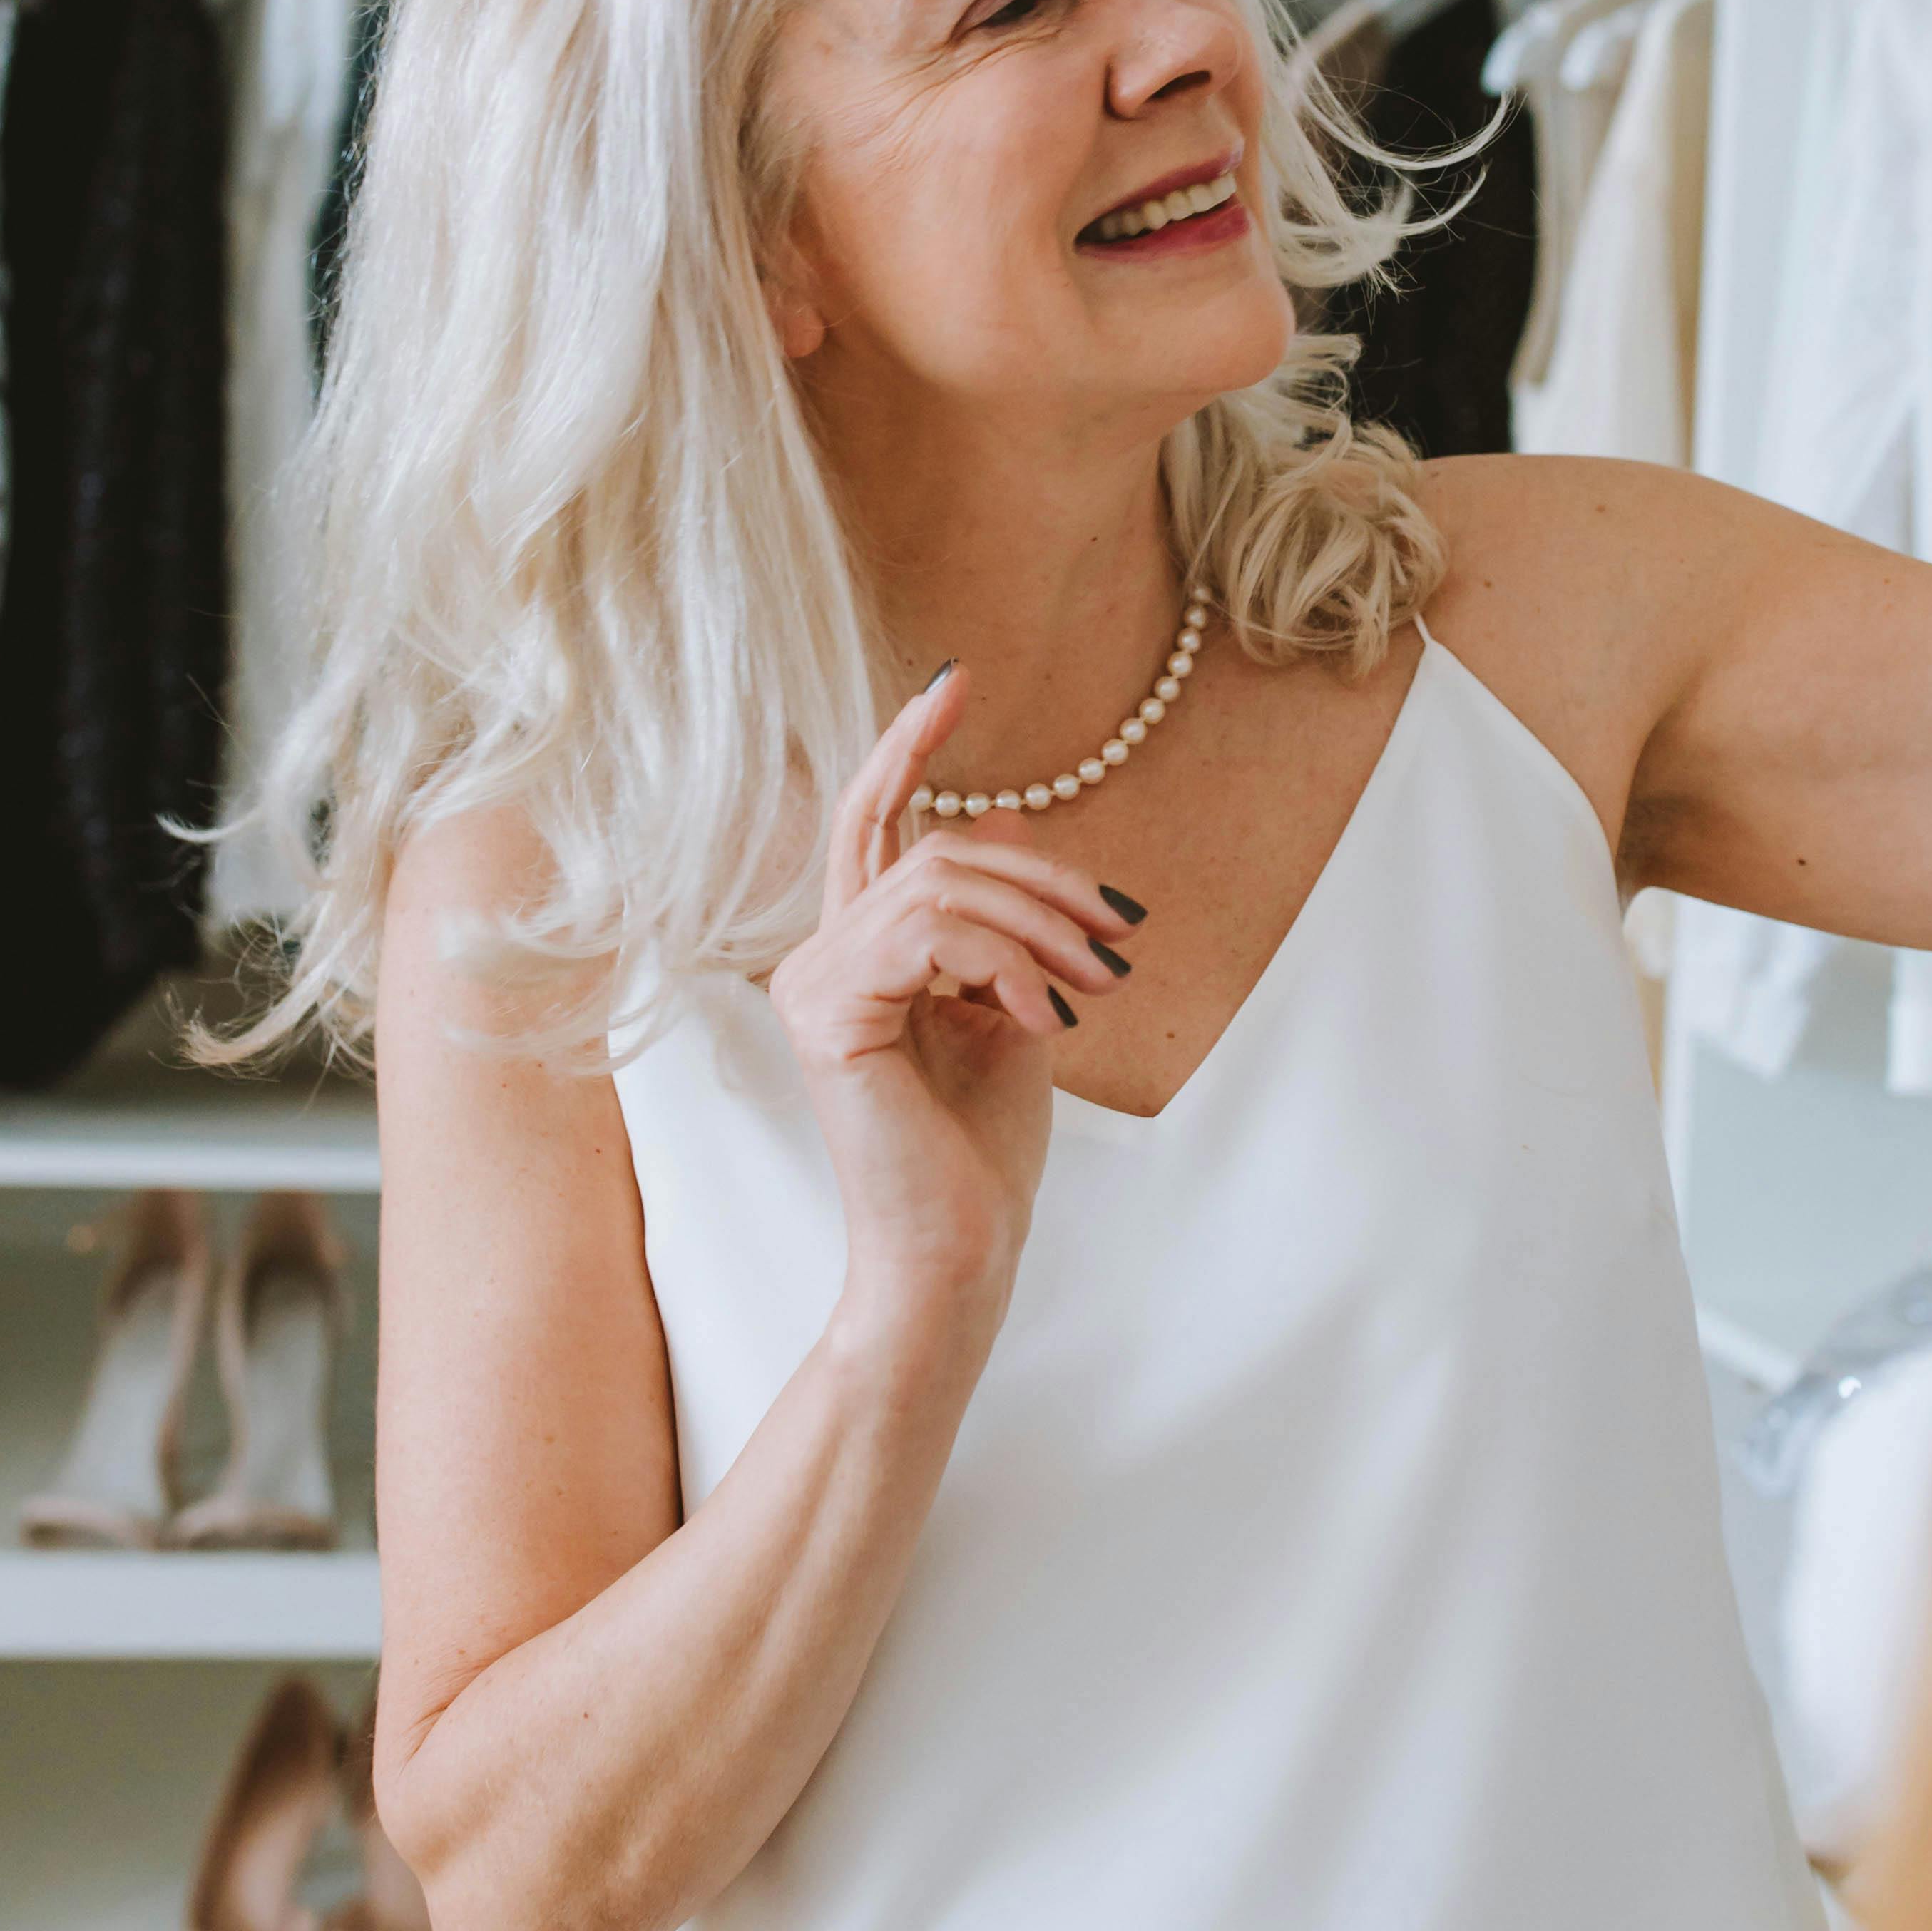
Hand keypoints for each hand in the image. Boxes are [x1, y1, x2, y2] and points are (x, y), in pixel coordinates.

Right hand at [767, 668, 1139, 1327]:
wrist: (959, 1251)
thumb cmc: (981, 1152)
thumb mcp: (1012, 1008)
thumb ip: (1001, 925)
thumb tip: (1004, 822)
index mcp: (857, 954)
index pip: (871, 821)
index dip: (907, 743)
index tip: (955, 679)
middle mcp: (817, 959)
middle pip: (934, 849)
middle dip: (1041, 878)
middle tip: (1118, 935)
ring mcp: (812, 984)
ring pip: (939, 886)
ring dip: (1039, 925)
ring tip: (1095, 982)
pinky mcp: (826, 1014)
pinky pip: (931, 934)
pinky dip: (1007, 963)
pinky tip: (1047, 1018)